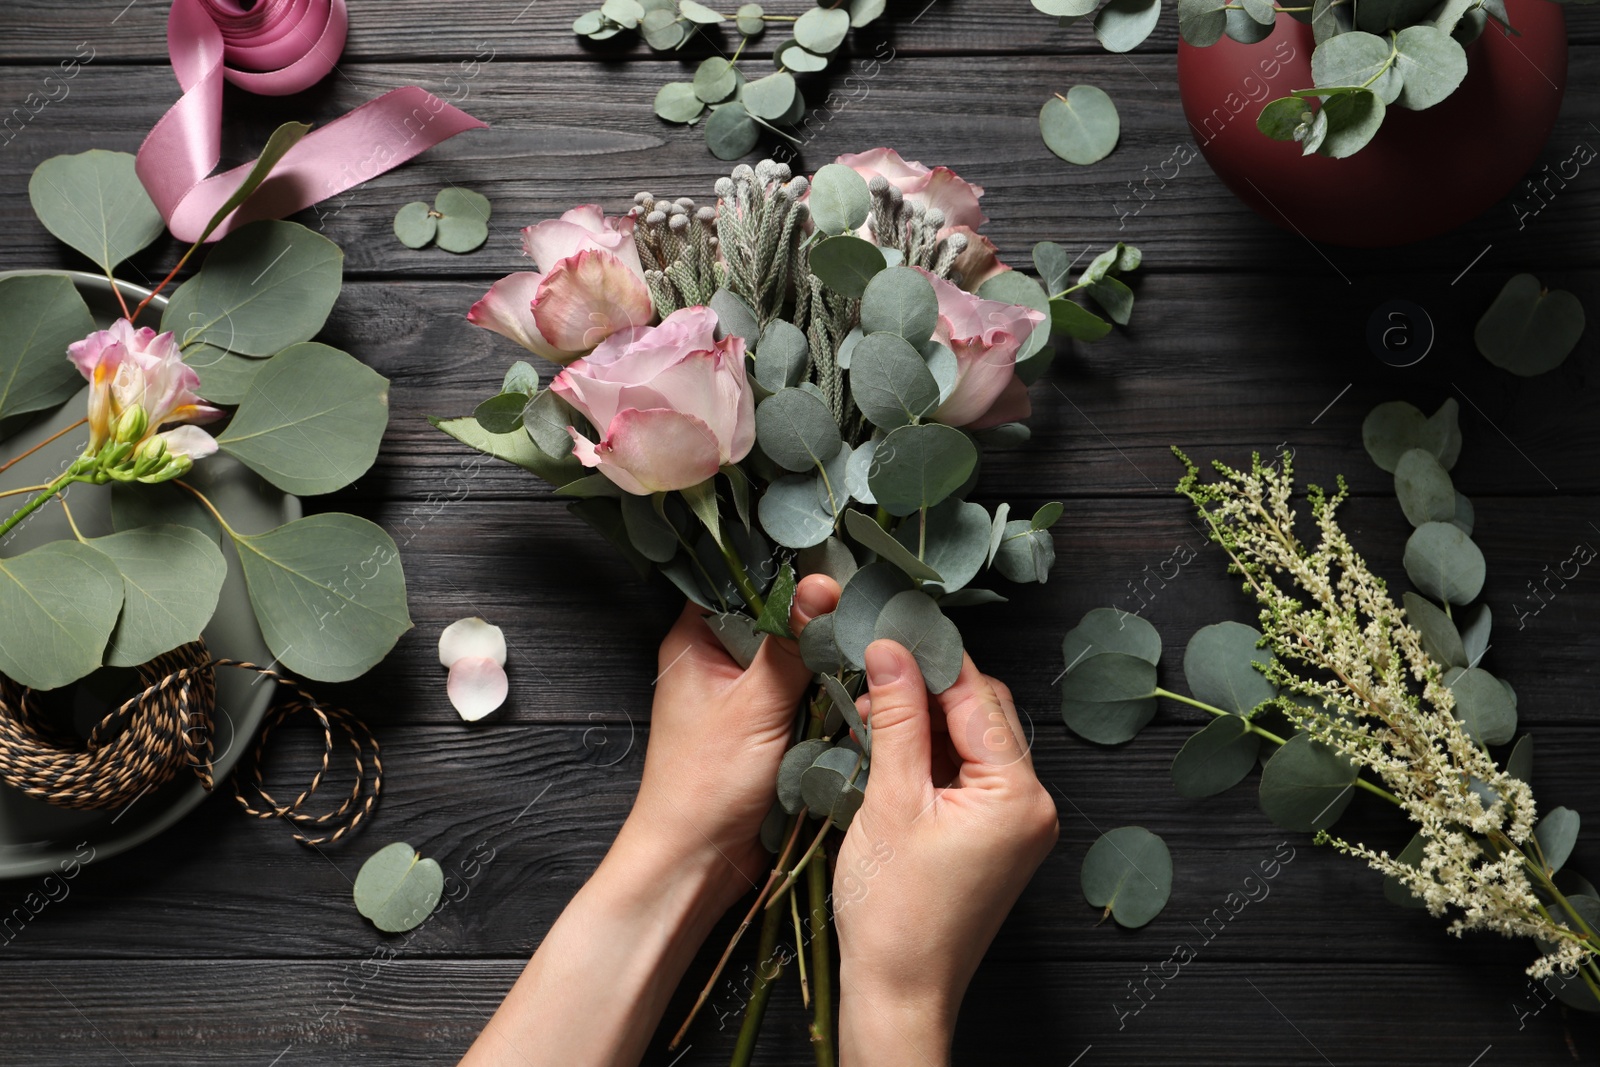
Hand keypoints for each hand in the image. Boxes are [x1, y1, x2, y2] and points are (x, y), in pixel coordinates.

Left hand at [622, 574, 841, 910]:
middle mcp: (715, 659)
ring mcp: (741, 693)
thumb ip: (792, 644)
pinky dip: (825, 689)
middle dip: (815, 613)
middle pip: (773, 616)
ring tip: (870, 637)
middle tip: (866, 601)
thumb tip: (824, 584)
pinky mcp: (763, 724)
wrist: (697, 861)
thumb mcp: (756, 704)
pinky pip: (801, 691)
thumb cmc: (708, 782)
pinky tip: (857, 681)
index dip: (787, 567)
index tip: (839, 560)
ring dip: (824, 655)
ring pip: (792, 655)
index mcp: (695, 639)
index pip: (742, 579)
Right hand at [832, 640, 1058, 1066]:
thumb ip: (896, 718)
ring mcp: (1017, 824)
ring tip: (872, 712)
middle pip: (983, 714)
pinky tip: (890, 747)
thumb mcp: (889, 800)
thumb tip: (892, 651)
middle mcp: (1032, 805)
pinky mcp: (996, 839)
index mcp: (1018, 794)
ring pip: (973, 742)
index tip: (890, 629)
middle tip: (874, 670)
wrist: (899, 991)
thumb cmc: (895, 912)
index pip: (977, 697)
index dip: (931, 659)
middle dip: (928, 689)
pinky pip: (968, 775)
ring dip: (925, 721)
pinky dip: (931, 756)